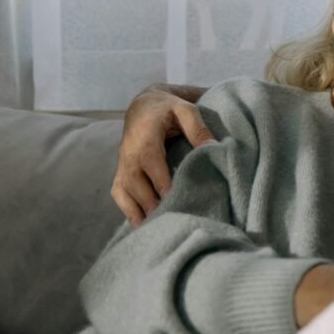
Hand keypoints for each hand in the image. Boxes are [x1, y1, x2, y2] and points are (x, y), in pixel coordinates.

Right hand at [111, 86, 214, 225]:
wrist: (144, 105)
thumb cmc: (168, 108)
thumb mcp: (186, 110)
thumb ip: (198, 128)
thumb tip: (214, 147)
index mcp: (145, 138)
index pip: (150, 163)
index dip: (159, 182)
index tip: (172, 198)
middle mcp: (129, 154)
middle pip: (135, 182)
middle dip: (150, 202)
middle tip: (169, 219)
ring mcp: (122, 163)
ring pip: (124, 191)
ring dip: (137, 210)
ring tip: (155, 228)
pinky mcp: (121, 170)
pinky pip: (118, 192)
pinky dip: (127, 209)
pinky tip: (141, 224)